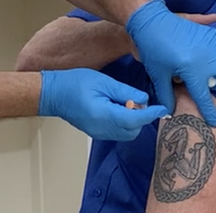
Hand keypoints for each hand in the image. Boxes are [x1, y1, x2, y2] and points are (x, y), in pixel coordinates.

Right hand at [38, 68, 168, 141]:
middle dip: (141, 118)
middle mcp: (102, 128)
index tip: (162, 109)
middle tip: (136, 100)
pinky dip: (124, 124)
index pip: (135, 119)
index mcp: (104, 115)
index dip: (151, 114)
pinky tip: (118, 108)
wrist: (53, 94)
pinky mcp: (96, 132)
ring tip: (124, 103)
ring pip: (126, 134)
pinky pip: (117, 133)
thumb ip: (125, 92)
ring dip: (133, 122)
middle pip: (133, 131)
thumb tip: (144, 99)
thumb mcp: (103, 81)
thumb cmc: (74, 83)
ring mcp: (98, 133)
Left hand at [126, 0, 215, 126]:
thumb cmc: (153, 50)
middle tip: (209, 85)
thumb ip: (166, 95)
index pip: (205, 97)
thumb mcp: (158, 75)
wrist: (152, 22)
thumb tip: (170, 113)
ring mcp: (212, 43)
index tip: (215, 122)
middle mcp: (208, 58)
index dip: (210, 112)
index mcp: (194, 71)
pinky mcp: (211, 33)